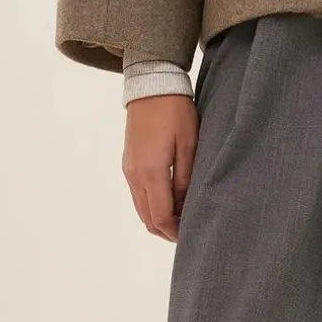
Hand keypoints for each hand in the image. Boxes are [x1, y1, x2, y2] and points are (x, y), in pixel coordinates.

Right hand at [123, 94, 199, 240]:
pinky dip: (152, 206)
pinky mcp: (128, 164)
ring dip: (159, 219)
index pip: (161, 216)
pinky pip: (138, 195)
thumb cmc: (175, 112)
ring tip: (183, 218)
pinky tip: (171, 200)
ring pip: (141, 209)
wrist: (150, 86)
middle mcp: (134, 175)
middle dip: (167, 230)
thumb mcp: (189, 145)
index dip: (176, 231)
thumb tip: (185, 206)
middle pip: (147, 219)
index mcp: (151, 172)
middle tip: (189, 232)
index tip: (193, 235)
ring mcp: (129, 170)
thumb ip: (186, 179)